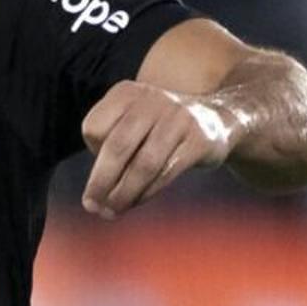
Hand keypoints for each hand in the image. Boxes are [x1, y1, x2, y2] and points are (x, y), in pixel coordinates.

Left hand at [77, 81, 234, 217]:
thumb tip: (94, 198)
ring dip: (124, 193)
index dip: (92, 152)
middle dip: (101, 181)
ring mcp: (178, 118)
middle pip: (117, 146)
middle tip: (91, 206)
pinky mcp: (199, 139)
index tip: (99, 167)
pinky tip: (136, 202)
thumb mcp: (129, 124)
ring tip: (111, 212)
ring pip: (143, 163)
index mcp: (126, 93)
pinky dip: (147, 192)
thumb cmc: (156, 129)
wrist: (215, 118)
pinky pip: (167, 172)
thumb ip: (108, 150)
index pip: (94, 127)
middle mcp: (152, 100)